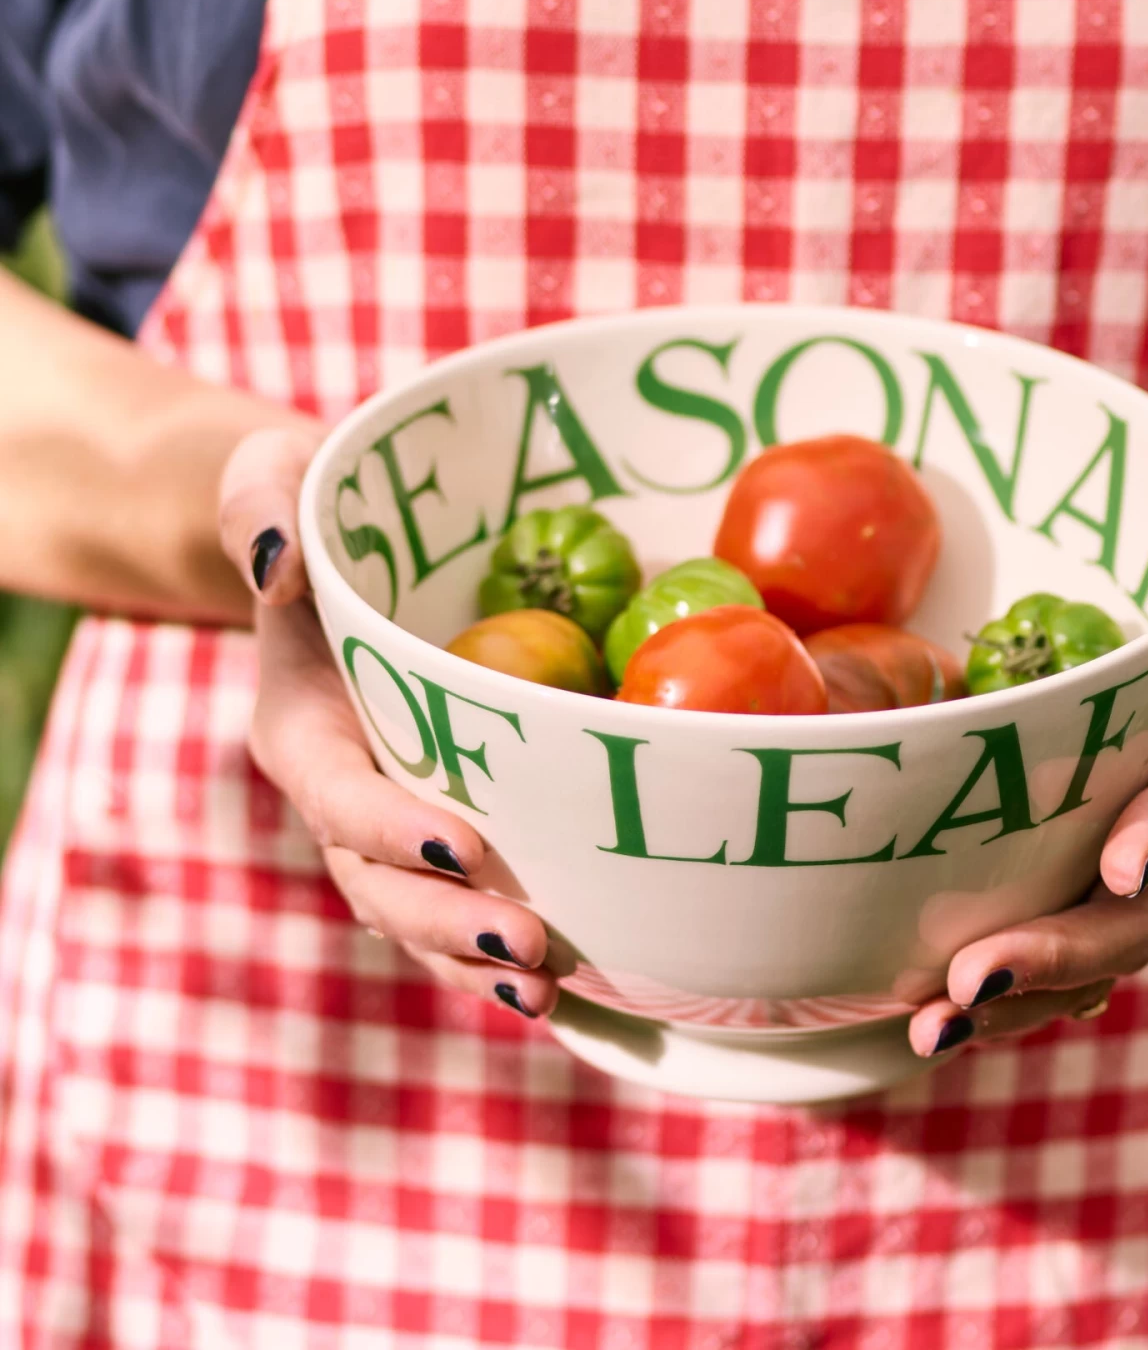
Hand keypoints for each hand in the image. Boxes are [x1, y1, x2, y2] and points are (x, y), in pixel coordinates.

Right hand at [218, 428, 557, 1019]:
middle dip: (445, 922)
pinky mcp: (440, 824)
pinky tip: (567, 974)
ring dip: (473, 958)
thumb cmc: (317, 503)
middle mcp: (341, 787)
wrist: (343, 551)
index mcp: (299, 723)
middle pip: (378, 879)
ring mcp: (390, 817)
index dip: (391, 826)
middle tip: (528, 947)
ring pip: (416, 911)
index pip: (337, 791)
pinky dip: (495, 943)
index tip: (465, 844)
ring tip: (545, 988)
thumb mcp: (274, 474)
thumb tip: (283, 566)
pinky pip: (459, 897)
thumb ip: (263, 507)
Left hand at [909, 468, 1147, 1058]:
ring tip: (934, 1024)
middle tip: (978, 974)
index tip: (1121, 861)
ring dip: (1014, 1000)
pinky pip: (1043, 969)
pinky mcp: (1064, 907)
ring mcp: (1118, 890)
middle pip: (1132, 914)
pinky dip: (991, 1001)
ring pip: (1083, 962)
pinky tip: (921, 1021)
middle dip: (1063, 949)